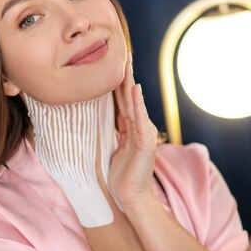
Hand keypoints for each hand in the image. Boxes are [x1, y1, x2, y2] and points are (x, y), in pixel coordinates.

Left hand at [108, 53, 158, 209]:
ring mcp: (143, 133)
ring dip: (130, 81)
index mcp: (130, 128)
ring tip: (127, 63)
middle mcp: (139, 127)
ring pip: (135, 102)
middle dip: (125, 75)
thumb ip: (115, 132)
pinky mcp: (145, 142)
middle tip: (122, 53)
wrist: (132, 198)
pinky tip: (134, 87)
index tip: (112, 63)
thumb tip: (106, 118)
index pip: (122, 100)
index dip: (117, 82)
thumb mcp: (113, 149)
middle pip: (129, 96)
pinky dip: (137, 102)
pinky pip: (139, 118)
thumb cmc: (121, 177)